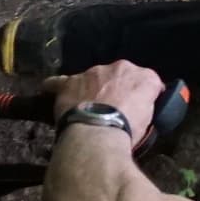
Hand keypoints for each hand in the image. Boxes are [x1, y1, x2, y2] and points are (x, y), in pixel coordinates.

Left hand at [51, 61, 165, 144]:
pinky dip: (55, 87)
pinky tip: (52, 93)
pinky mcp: (69, 83)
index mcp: (144, 77)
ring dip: (90, 88)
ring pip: (91, 77)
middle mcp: (120, 68)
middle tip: (112, 107)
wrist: (98, 132)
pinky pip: (58, 82)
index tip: (137, 106)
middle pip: (118, 75)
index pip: (147, 81)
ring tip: (86, 106)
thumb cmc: (128, 129)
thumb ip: (142, 106)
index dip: (141, 94)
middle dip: (115, 87)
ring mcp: (92, 73)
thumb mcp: (147, 119)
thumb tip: (136, 108)